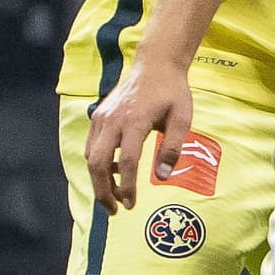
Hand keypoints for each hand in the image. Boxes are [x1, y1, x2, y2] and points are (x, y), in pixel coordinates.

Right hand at [85, 59, 193, 212]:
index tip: (131, 204)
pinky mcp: (98, 116)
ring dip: (100, 180)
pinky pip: (92, 146)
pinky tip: (116, 171)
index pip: (127, 161)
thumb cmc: (172, 92)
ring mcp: (102, 117)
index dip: (127, 186)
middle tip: (114, 210)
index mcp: (136, 120)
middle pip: (98, 162)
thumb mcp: (182, 118)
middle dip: (103, 191)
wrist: (154, 64)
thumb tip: (163, 176)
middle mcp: (114, 119)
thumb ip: (172, 147)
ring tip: (116, 195)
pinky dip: (98, 163)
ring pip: (91, 156)